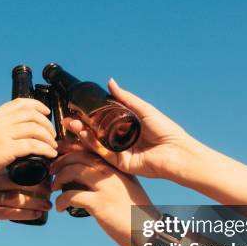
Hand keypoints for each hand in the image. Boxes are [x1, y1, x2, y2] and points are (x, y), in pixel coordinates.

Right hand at [0, 98, 58, 185]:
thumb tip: (12, 135)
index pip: (20, 102)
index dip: (38, 105)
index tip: (46, 112)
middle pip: (32, 114)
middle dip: (47, 123)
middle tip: (53, 135)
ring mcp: (1, 134)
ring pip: (35, 128)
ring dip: (49, 137)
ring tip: (53, 147)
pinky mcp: (5, 149)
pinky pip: (33, 145)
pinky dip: (45, 149)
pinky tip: (50, 154)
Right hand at [0, 171, 52, 237]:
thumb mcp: (0, 185)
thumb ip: (15, 176)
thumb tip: (46, 170)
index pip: (19, 168)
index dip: (37, 173)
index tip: (50, 177)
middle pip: (20, 183)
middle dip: (39, 188)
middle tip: (51, 191)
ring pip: (17, 198)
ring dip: (36, 202)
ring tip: (48, 205)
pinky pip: (11, 213)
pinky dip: (27, 214)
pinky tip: (37, 214)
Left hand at [51, 151, 151, 245]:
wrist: (149, 230)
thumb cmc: (134, 210)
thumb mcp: (125, 185)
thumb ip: (108, 176)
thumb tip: (82, 175)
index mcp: (117, 165)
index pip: (89, 147)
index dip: (70, 150)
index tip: (59, 158)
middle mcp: (111, 171)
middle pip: (77, 156)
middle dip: (60, 162)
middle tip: (51, 172)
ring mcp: (105, 186)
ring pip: (72, 172)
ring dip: (58, 179)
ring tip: (54, 188)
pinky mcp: (99, 203)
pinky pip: (71, 196)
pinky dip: (61, 201)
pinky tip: (60, 208)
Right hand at [64, 79, 203, 184]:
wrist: (176, 152)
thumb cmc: (166, 131)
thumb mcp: (143, 109)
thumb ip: (125, 98)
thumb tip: (110, 82)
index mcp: (128, 128)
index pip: (104, 121)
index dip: (90, 116)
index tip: (77, 109)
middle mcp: (122, 141)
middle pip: (97, 133)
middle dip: (82, 126)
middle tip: (69, 119)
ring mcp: (120, 153)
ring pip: (97, 144)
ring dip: (83, 135)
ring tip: (73, 125)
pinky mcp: (120, 164)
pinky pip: (103, 154)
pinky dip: (92, 145)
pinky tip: (84, 135)